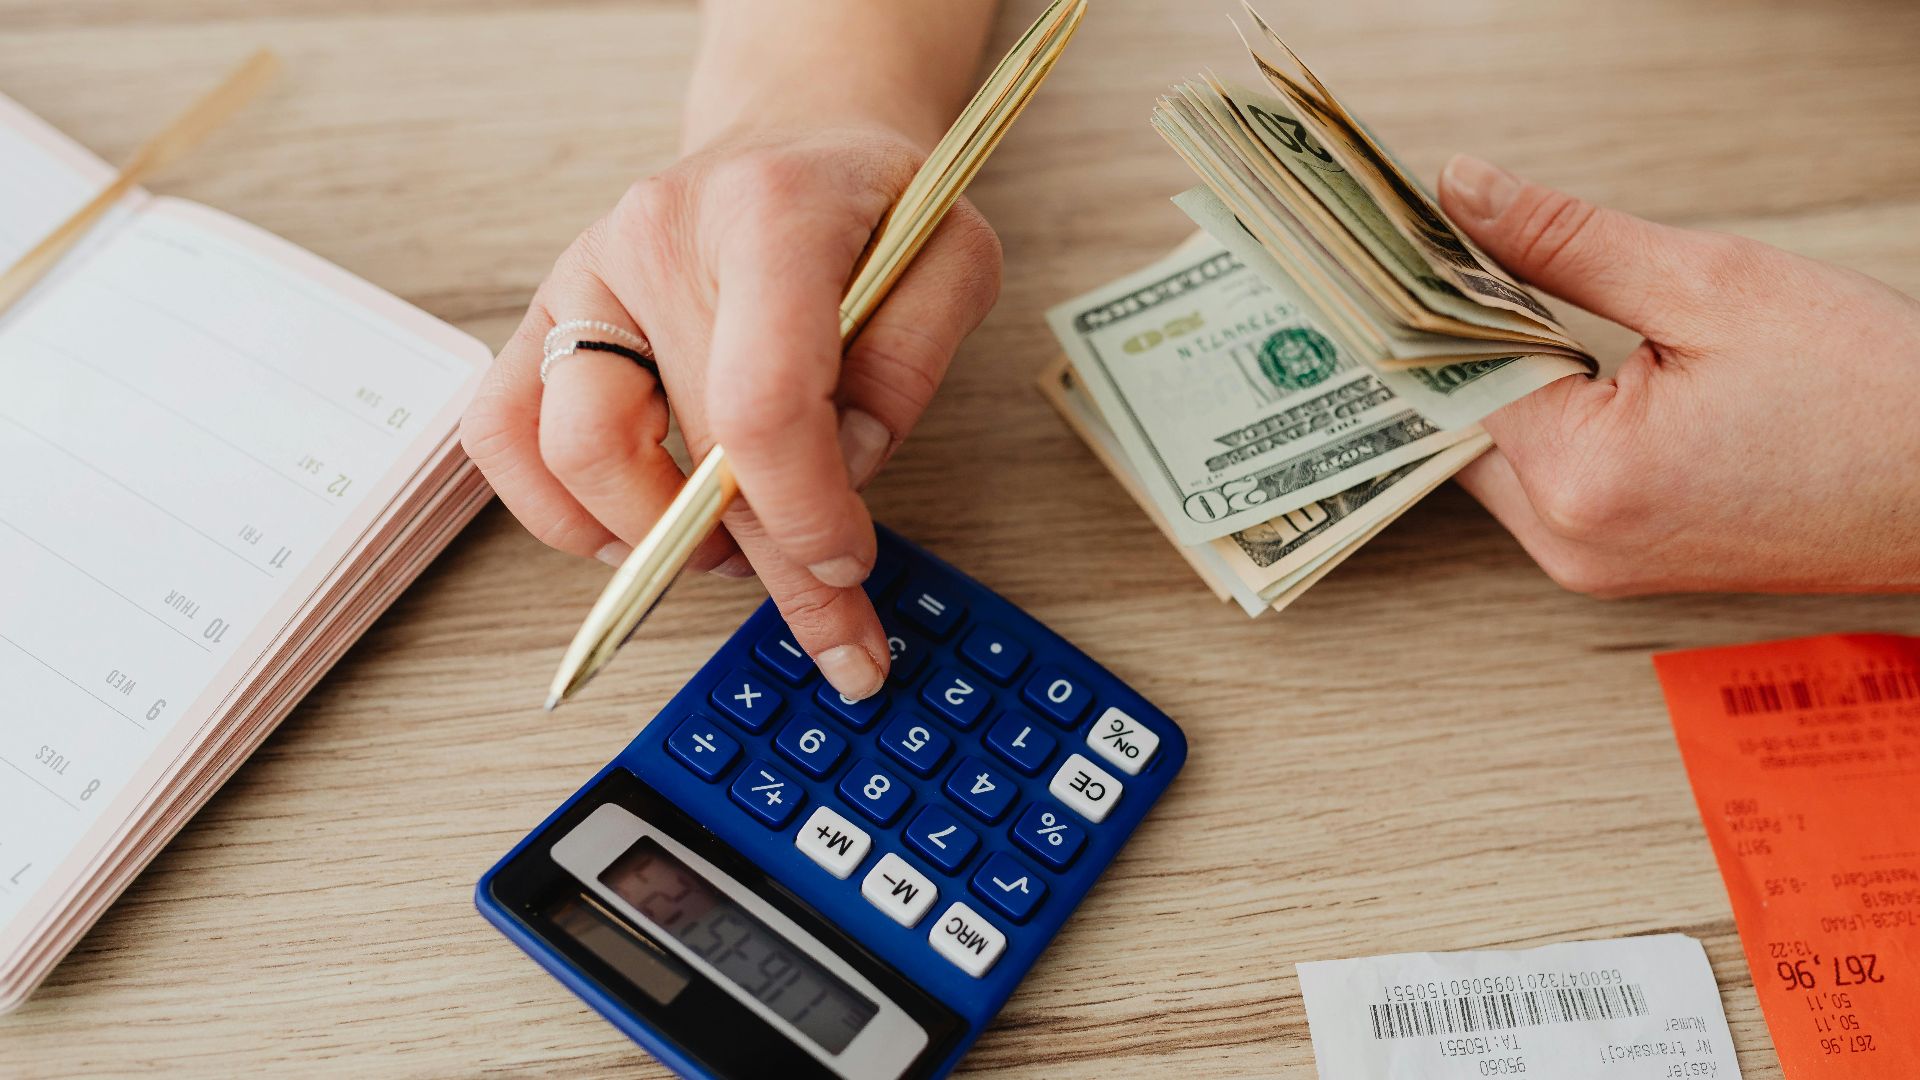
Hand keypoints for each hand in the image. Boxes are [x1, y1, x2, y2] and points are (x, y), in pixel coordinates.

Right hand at [461, 125, 1000, 695]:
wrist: (796, 139)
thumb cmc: (872, 207)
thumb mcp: (952, 260)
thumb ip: (913, 364)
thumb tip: (840, 474)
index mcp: (769, 215)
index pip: (763, 398)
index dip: (804, 512)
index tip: (846, 565)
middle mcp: (656, 237)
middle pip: (687, 448)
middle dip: (768, 562)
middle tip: (833, 624)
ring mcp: (586, 274)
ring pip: (574, 454)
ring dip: (656, 538)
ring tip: (732, 545)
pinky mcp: (546, 315)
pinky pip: (502, 435)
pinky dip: (561, 511)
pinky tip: (637, 528)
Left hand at [1438, 154, 1919, 594]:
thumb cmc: (1869, 391)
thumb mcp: (1711, 284)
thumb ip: (1566, 241)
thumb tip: (1463, 194)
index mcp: (1582, 481)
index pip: (1455, 375)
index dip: (1436, 298)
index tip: (1418, 239)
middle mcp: (1569, 543)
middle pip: (1460, 425)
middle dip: (1462, 340)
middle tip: (1455, 255)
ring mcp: (1591, 564)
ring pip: (1495, 455)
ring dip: (1504, 380)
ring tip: (1517, 298)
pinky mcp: (1616, 563)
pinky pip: (1542, 483)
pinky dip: (1543, 421)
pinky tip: (1565, 361)